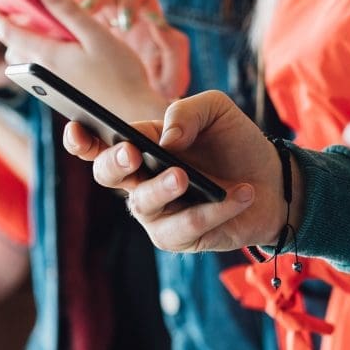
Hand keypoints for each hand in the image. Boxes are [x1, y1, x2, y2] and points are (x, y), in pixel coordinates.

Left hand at [0, 0, 171, 121]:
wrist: (133, 113)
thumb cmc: (121, 73)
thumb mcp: (95, 33)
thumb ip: (65, 8)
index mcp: (48, 55)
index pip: (9, 32)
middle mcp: (44, 72)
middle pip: (14, 46)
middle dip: (10, 27)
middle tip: (15, 8)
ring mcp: (52, 86)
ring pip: (27, 59)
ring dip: (26, 42)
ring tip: (39, 25)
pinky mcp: (62, 93)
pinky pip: (41, 70)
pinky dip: (42, 53)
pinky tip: (62, 47)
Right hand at [62, 90, 295, 251]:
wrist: (272, 180)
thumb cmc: (235, 143)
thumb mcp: (216, 111)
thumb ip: (187, 111)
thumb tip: (167, 139)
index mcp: (139, 146)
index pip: (98, 144)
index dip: (81, 139)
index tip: (77, 129)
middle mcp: (139, 181)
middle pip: (107, 176)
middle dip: (115, 163)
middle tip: (133, 153)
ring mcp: (157, 212)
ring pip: (144, 204)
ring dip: (163, 188)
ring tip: (185, 175)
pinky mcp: (180, 237)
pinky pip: (188, 225)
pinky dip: (215, 210)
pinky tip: (240, 193)